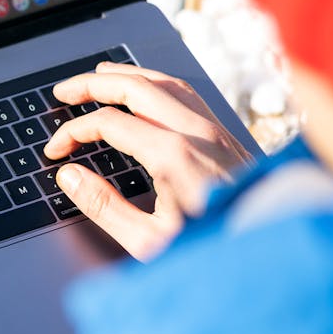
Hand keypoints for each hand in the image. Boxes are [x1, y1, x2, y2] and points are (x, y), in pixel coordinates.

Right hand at [43, 62, 253, 260]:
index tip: (57, 151)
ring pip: (165, 82)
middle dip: (93, 84)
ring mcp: (216, 131)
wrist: (275, 258)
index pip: (108, 123)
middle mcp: (196, 133)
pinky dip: (158, 83)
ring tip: (100, 76)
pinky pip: (189, 94)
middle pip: (136, 87)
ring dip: (127, 75)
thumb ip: (103, 205)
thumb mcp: (148, 241)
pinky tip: (148, 91)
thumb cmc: (216, 254)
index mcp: (172, 155)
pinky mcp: (228, 138)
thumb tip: (70, 176)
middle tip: (64, 91)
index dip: (74, 133)